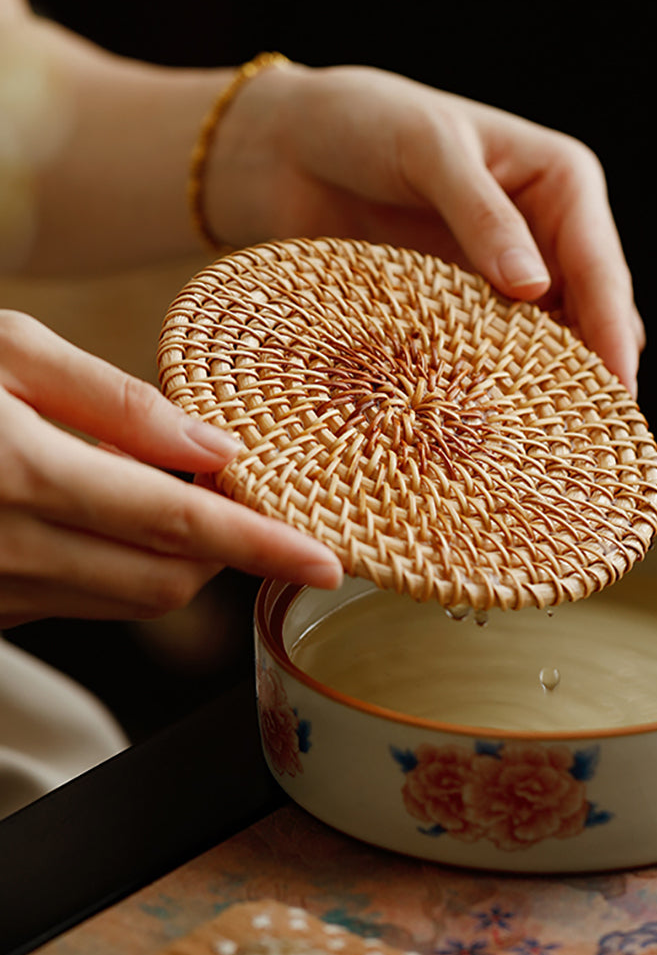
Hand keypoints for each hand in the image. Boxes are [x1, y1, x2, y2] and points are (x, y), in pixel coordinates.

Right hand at [0, 311, 341, 627]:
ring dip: (176, 552)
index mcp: (24, 475)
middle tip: (236, 489)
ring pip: (132, 598)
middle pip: (170, 577)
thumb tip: (214, 447)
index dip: (263, 546)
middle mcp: (11, 552)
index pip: (180, 524)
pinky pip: (83, 601)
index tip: (326, 563)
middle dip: (227, 545)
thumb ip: (115, 401)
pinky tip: (102, 510)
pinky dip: (122, 562)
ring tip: (149, 480)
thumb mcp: (8, 353)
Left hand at [207, 65, 644, 394]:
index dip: (612, 332)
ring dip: (549, 382)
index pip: (601, 266)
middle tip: (589, 435)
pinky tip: (495, 416)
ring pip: (551, 339)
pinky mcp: (462, 303)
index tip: (619, 393)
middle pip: (590, 312)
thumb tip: (535, 289)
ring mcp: (504, 274)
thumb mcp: (429, 151)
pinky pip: (496, 349)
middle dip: (594, 368)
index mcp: (560, 182)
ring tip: (548, 439)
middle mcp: (544, 232)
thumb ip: (482, 216)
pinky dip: (500, 381)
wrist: (287, 148)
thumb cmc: (361, 123)